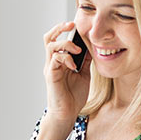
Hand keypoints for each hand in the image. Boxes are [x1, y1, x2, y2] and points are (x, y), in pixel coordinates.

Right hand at [37, 21, 91, 139]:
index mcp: (59, 61)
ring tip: (77, 50)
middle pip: (49, 37)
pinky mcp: (51, 75)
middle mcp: (52, 62)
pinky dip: (66, 57)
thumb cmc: (73, 97)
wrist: (67, 114)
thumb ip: (85, 61)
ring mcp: (50, 68)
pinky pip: (55, 59)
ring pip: (51, 45)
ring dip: (65, 44)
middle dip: (60, 28)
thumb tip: (92, 47)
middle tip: (72, 25)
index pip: (57, 39)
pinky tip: (74, 65)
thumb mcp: (84, 75)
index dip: (65, 29)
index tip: (78, 25)